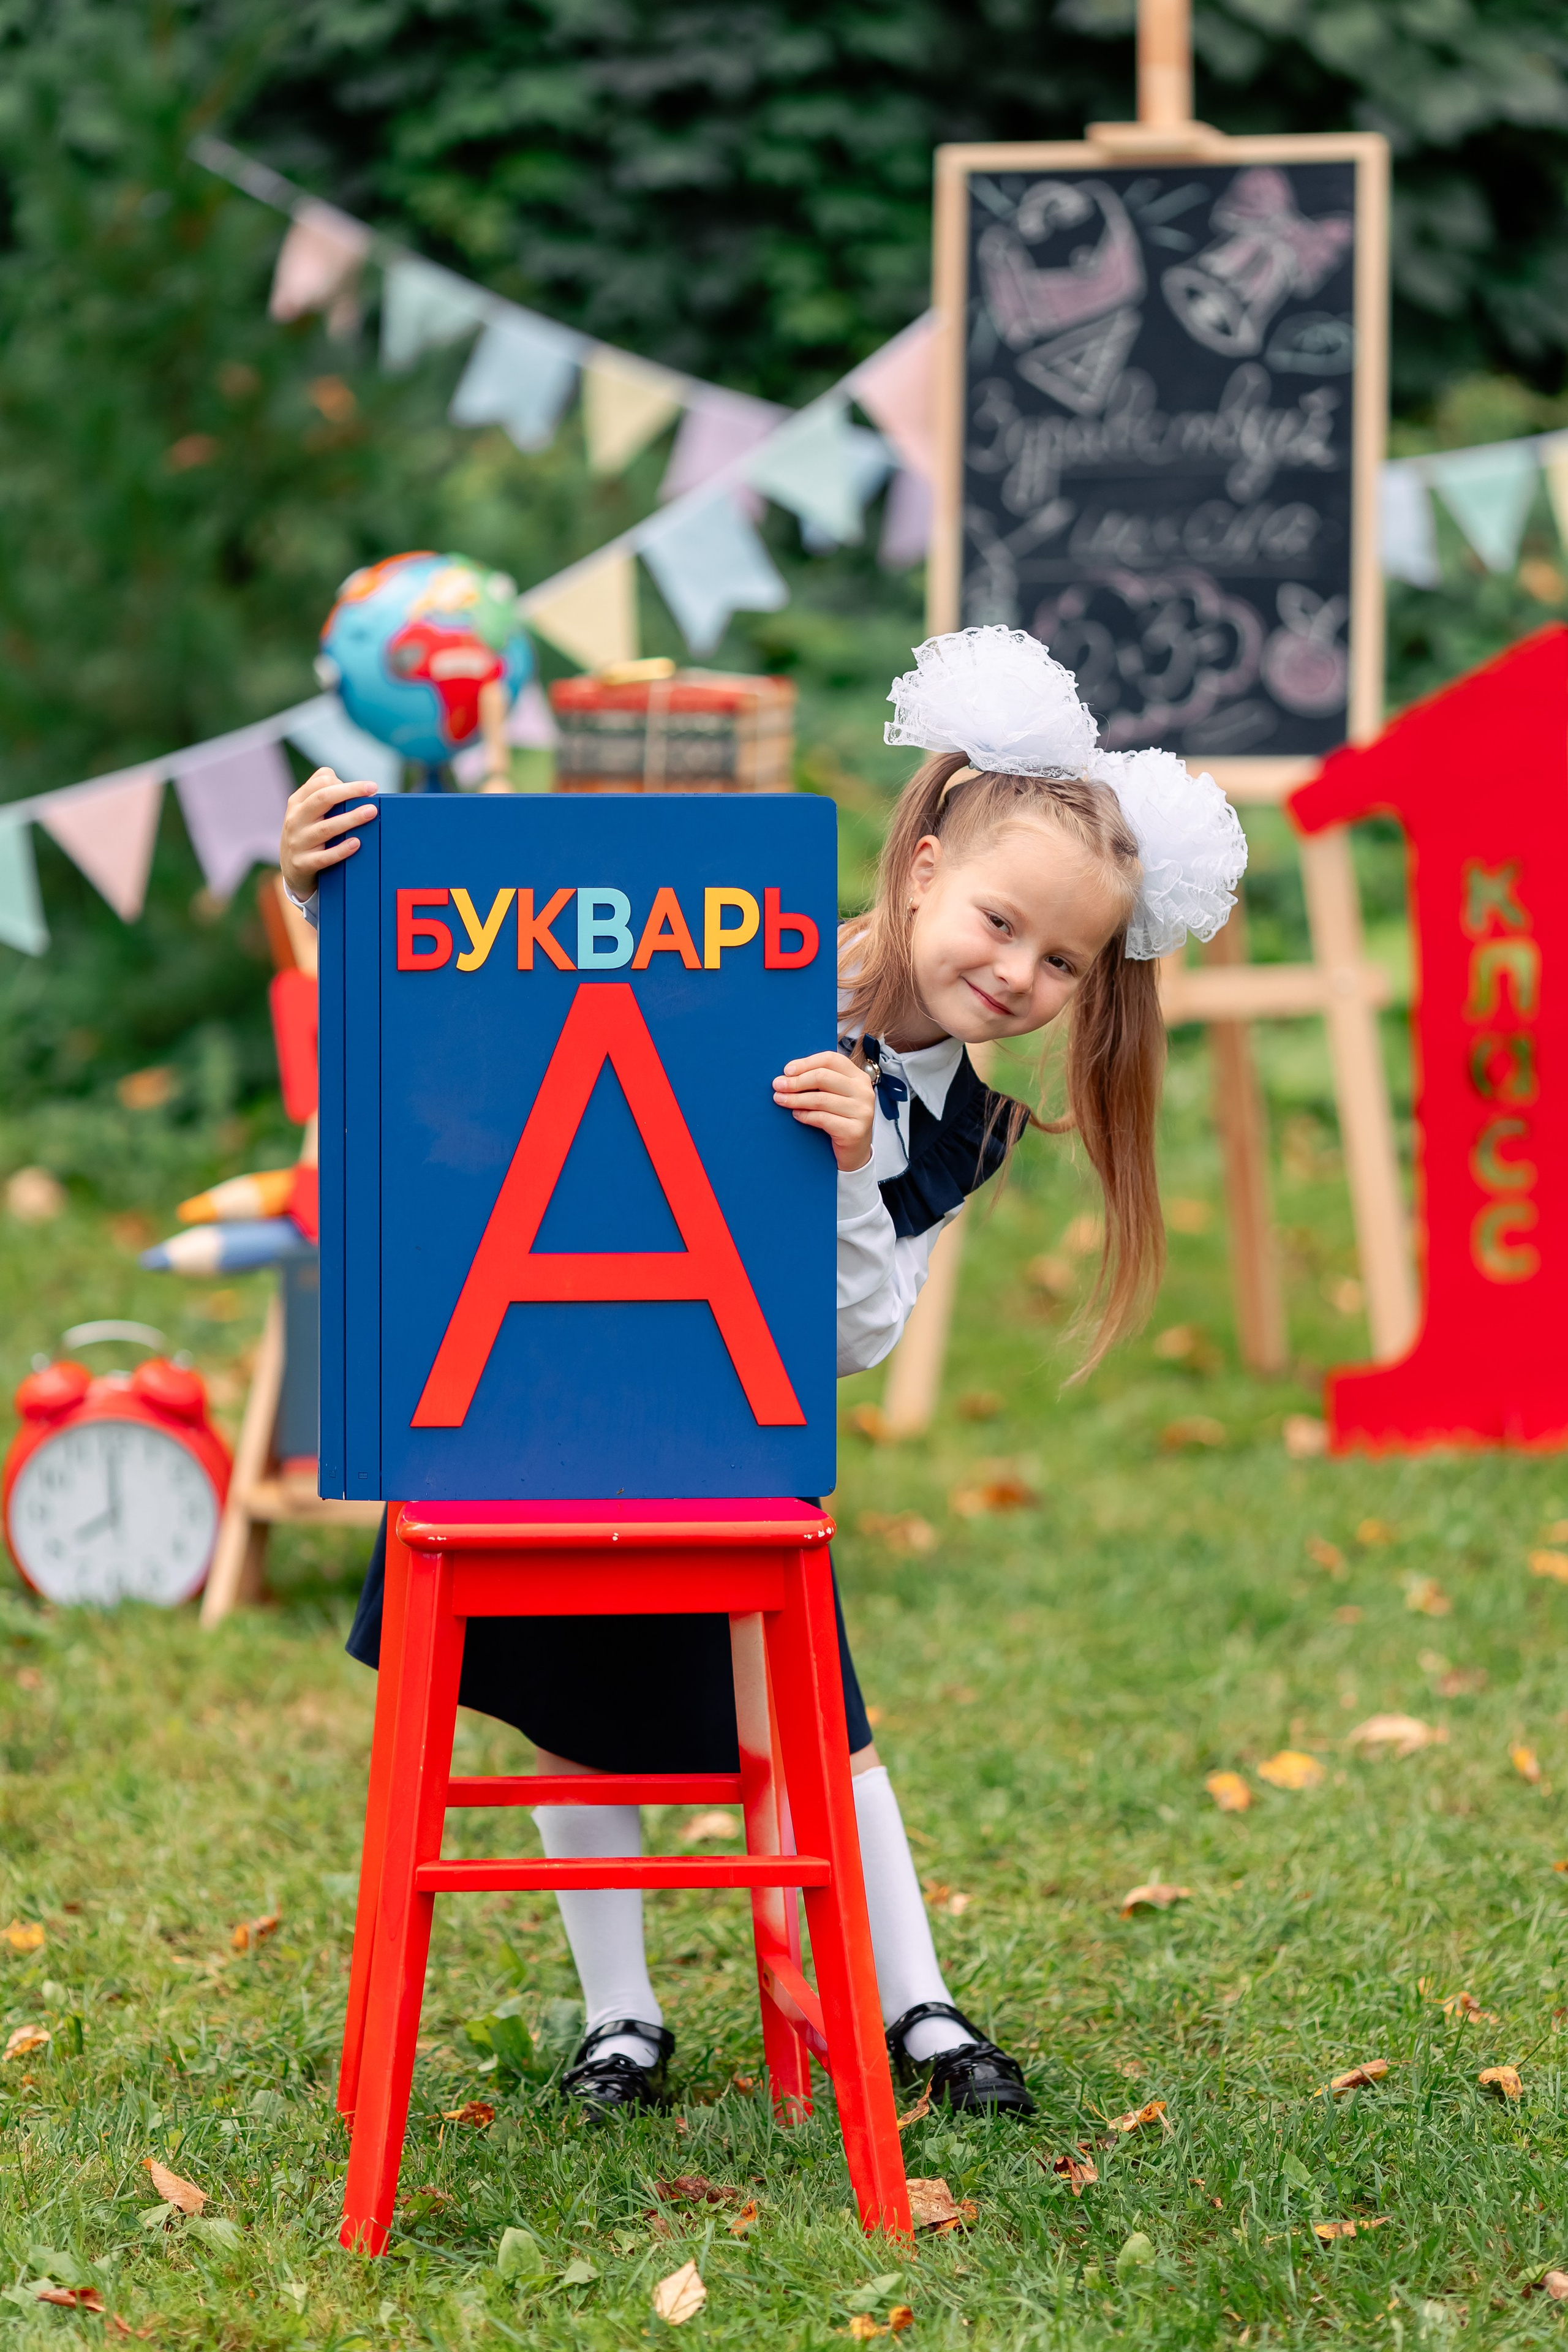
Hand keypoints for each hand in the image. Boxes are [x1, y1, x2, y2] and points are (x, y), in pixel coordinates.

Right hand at [279, 768, 378, 900]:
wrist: (292, 872)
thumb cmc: (308, 836)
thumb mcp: (308, 813)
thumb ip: (323, 795)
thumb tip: (351, 786)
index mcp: (297, 803)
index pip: (319, 784)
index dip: (344, 783)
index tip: (369, 787)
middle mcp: (295, 820)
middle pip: (322, 799)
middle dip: (349, 792)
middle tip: (372, 790)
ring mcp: (298, 842)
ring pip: (326, 828)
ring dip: (350, 819)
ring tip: (371, 813)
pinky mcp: (303, 864)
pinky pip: (324, 857)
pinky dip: (341, 850)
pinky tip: (356, 843)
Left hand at [773, 1051, 874, 1171]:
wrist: (855, 1152)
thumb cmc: (841, 1120)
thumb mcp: (835, 1095)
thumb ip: (820, 1082)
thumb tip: (788, 1075)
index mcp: (858, 1077)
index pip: (830, 1060)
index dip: (806, 1063)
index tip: (787, 1070)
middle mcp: (863, 1091)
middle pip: (823, 1077)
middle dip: (796, 1081)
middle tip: (778, 1086)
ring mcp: (861, 1111)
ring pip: (820, 1099)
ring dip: (796, 1099)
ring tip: (781, 1100)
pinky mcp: (854, 1130)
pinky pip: (822, 1118)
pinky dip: (805, 1116)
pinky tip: (796, 1115)